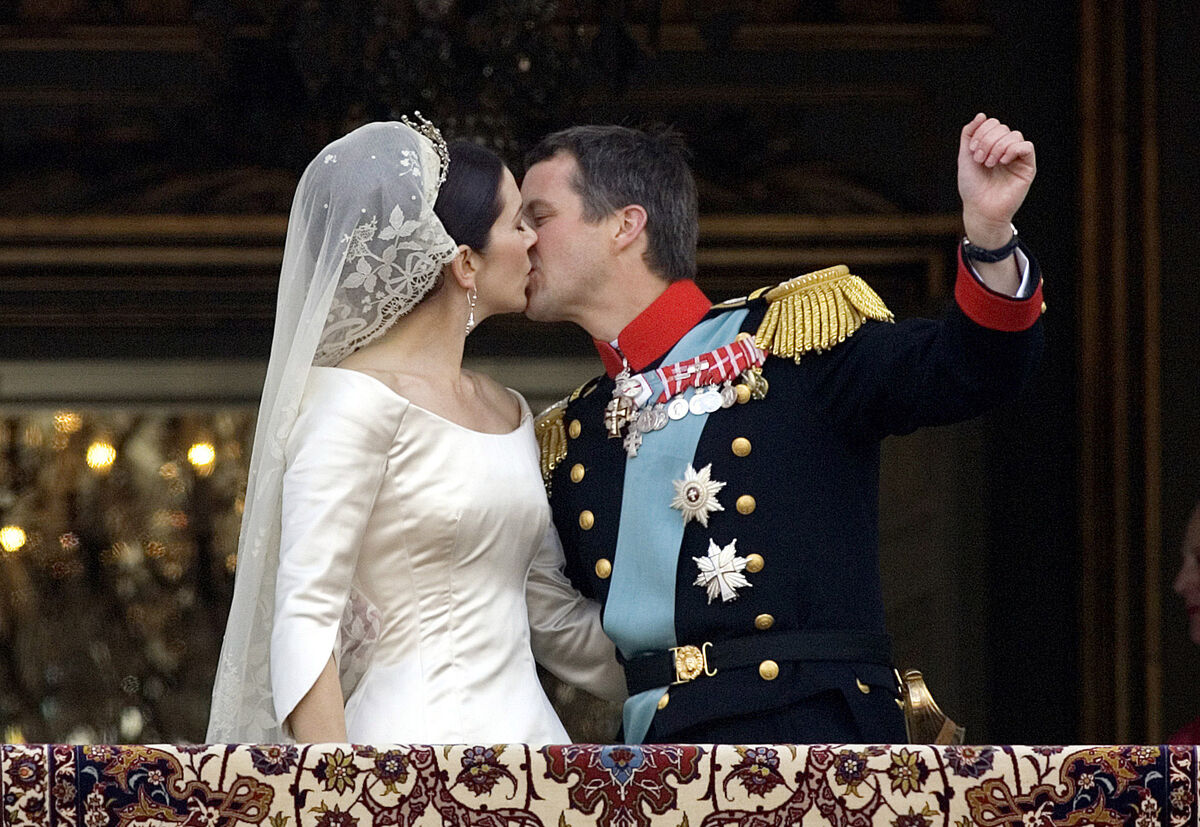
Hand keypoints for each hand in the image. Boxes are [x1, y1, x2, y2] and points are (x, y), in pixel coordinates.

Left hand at [957, 113, 1035, 247]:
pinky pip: (1026, 146)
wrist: (980, 209)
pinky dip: (1012, 149)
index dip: (981, 132)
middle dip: (987, 141)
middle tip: (980, 159)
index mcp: (991, 146)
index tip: (972, 151)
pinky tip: (1002, 161)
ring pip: (1014, 135)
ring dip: (998, 147)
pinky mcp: (1027, 167)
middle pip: (1002, 128)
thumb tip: (981, 115)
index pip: (992, 124)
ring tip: (989, 163)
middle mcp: (1006, 150)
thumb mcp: (965, 157)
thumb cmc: (972, 187)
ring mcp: (1017, 158)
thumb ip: (969, 134)